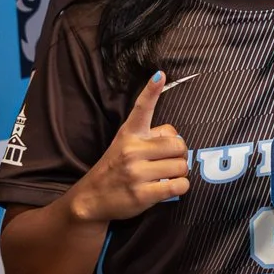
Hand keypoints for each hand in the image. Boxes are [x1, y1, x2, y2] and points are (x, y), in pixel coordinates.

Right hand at [66, 71, 189, 223]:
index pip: (142, 109)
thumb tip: (177, 138)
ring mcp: (136, 173)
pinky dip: (181, 187)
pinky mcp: (143, 194)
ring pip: (181, 166)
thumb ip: (150, 137)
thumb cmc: (115, 169)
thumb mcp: (125, 146)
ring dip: (180, 172)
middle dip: (180, 154)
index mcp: (129, 134)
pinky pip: (179, 186)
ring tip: (167, 175)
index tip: (159, 75)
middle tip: (170, 161)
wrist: (91, 199)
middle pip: (178, 145)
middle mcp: (132, 150)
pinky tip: (170, 186)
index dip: (152, 91)